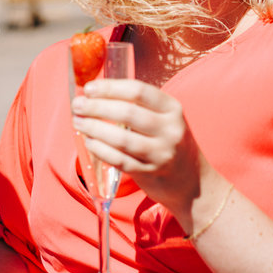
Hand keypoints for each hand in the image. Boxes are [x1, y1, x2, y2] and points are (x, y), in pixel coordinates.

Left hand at [71, 78, 204, 214]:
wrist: (194, 184)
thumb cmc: (170, 144)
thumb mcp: (165, 120)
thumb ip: (139, 107)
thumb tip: (96, 95)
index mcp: (172, 109)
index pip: (138, 91)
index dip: (110, 88)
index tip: (88, 88)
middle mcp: (170, 129)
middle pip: (127, 113)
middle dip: (96, 107)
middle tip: (77, 105)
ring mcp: (161, 153)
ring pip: (121, 138)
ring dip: (94, 128)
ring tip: (78, 122)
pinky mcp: (150, 173)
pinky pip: (119, 160)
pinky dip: (100, 150)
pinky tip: (89, 142)